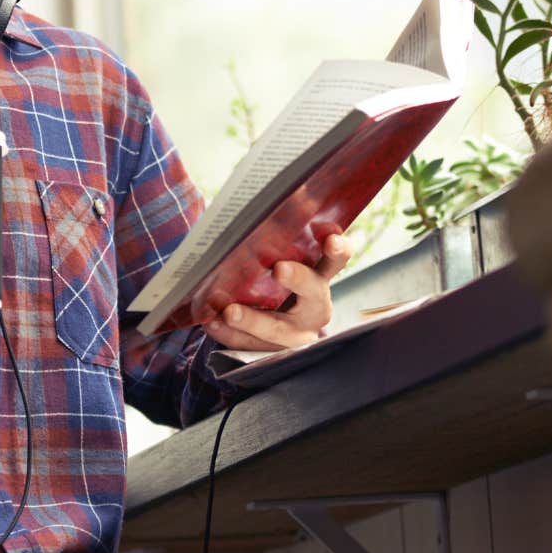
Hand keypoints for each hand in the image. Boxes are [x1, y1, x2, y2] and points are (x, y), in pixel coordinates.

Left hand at [204, 233, 353, 351]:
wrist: (270, 328)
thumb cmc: (274, 282)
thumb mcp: (281, 260)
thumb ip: (282, 238)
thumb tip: (281, 199)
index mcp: (320, 278)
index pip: (335, 261)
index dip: (338, 251)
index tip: (331, 239)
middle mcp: (315, 308)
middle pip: (314, 294)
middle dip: (298, 280)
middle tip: (279, 268)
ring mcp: (296, 335)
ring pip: (279, 329)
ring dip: (255, 320)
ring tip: (231, 311)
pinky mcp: (273, 353)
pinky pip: (251, 346)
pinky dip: (231, 335)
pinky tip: (213, 322)